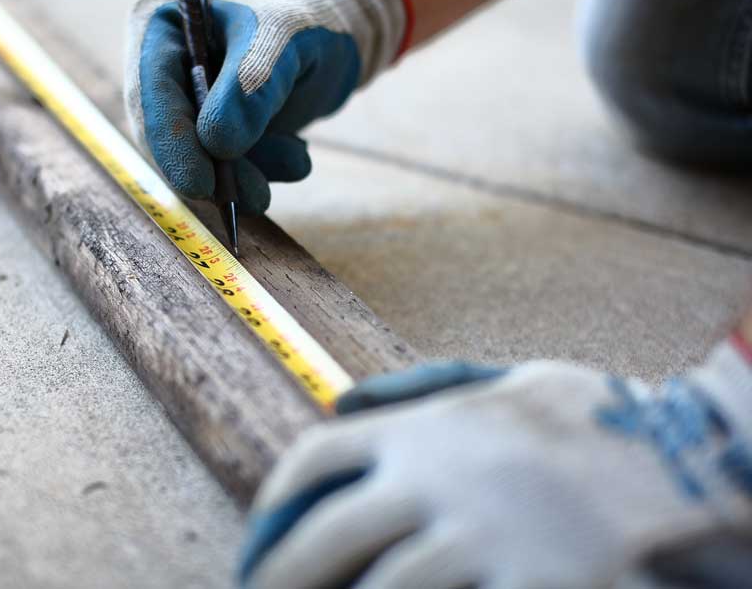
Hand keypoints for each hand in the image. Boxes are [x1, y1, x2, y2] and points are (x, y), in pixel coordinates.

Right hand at [124, 0, 408, 213]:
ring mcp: (187, 106)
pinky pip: (225, 170)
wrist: (338, 40)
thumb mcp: (279, 43)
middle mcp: (163, 71)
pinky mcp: (213, 135)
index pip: (150, 92)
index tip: (201, 184)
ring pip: (196, 161)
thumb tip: (216, 145)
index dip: (171, 142)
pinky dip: (262, 170)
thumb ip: (247, 90)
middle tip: (254, 196)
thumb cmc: (302, 22)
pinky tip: (295, 153)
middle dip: (211, 171)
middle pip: (166, 136)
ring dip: (244, 177)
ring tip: (294, 162)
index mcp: (161, 28)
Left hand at [240, 344, 751, 587]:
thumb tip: (340, 400)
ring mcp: (485, 537)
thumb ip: (418, 389)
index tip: (259, 541)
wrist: (688, 450)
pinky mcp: (535, 584)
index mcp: (423, 427)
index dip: (272, 507)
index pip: (314, 460)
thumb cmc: (590, 417)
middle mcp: (440, 478)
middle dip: (279, 577)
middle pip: (324, 537)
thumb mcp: (501, 380)